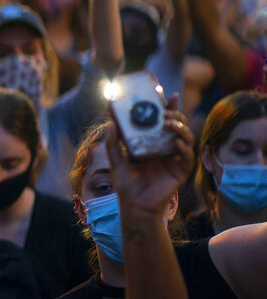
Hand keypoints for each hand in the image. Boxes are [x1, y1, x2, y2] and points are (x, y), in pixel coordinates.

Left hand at [107, 97, 194, 214]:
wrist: (134, 205)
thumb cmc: (126, 183)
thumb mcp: (115, 160)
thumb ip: (112, 143)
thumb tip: (111, 122)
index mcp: (153, 142)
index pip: (163, 120)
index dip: (168, 107)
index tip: (167, 94)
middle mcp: (166, 147)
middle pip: (178, 125)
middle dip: (175, 114)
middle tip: (166, 111)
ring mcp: (175, 158)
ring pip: (187, 137)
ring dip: (180, 127)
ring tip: (169, 123)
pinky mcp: (181, 170)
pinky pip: (187, 155)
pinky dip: (183, 147)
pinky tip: (176, 142)